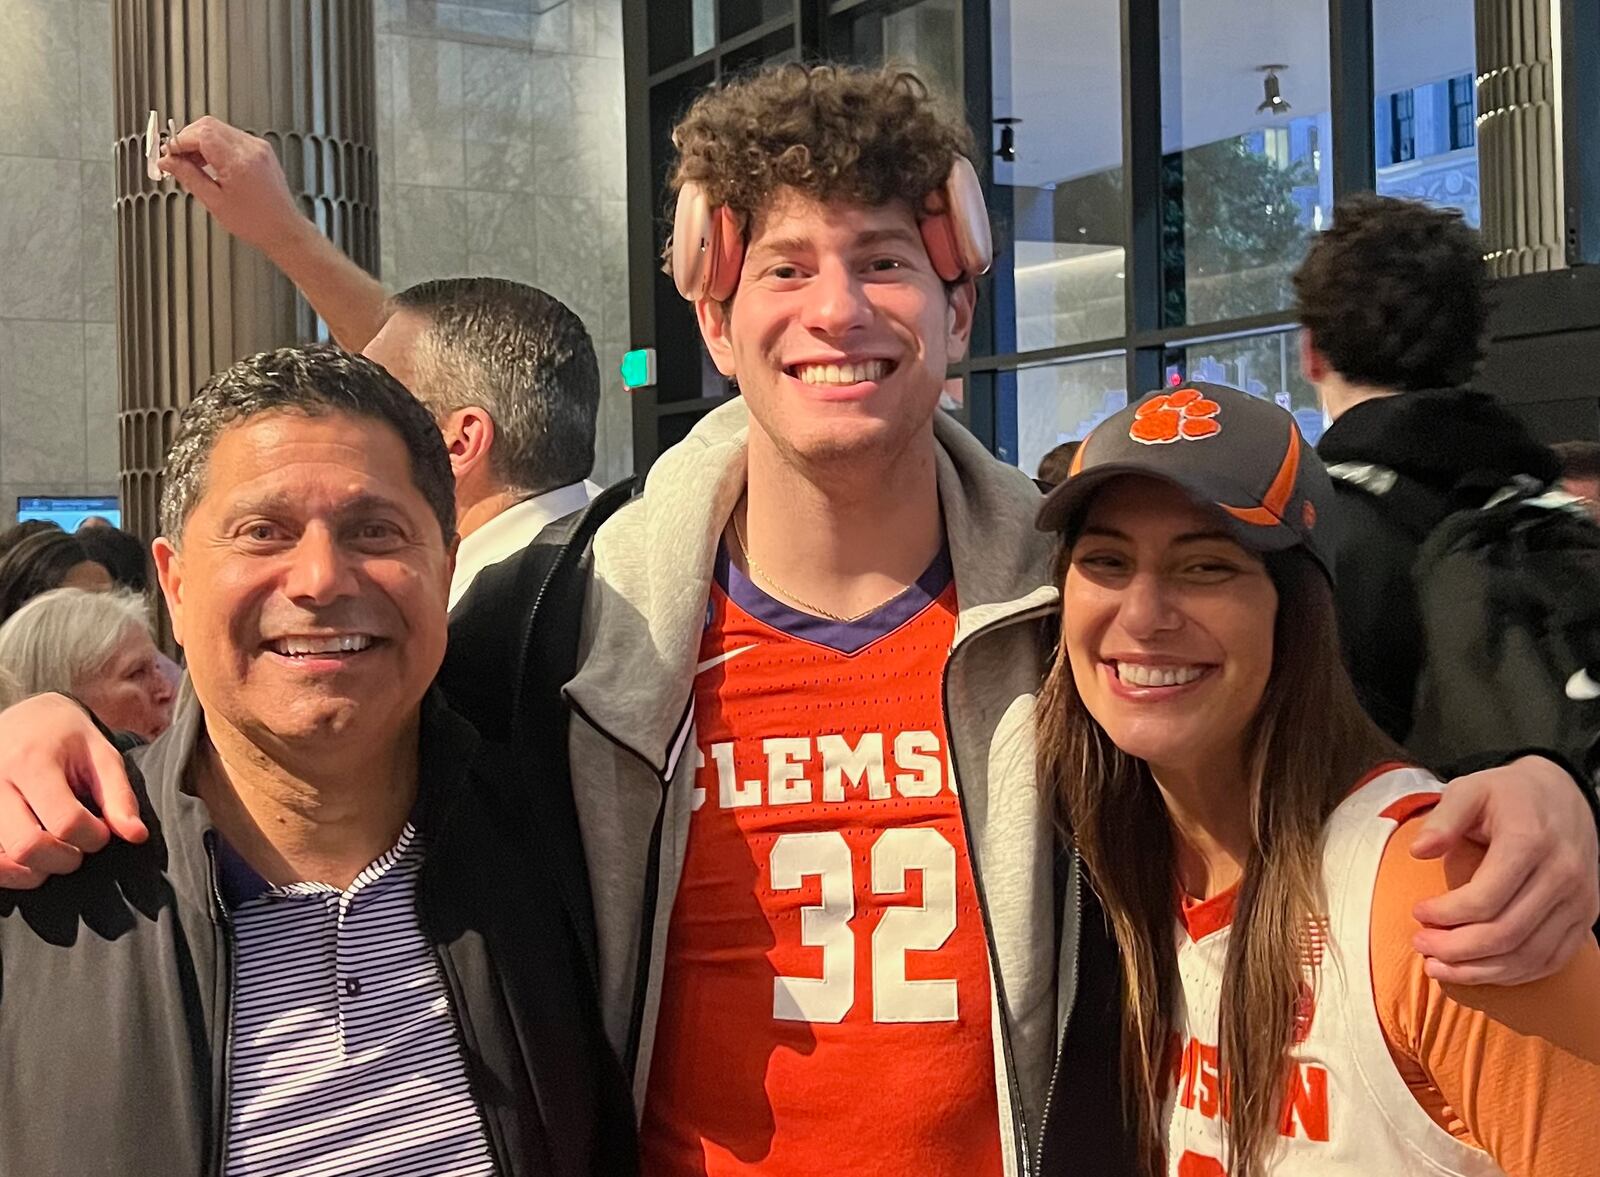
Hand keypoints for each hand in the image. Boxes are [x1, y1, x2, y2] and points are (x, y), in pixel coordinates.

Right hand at [0, 694, 141, 888]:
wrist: (24, 718)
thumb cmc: (67, 738)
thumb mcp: (101, 755)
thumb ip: (119, 797)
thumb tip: (136, 836)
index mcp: (31, 762)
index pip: (65, 821)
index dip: (94, 837)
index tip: (103, 831)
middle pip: (27, 847)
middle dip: (64, 859)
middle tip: (79, 848)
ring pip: (1, 862)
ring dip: (35, 870)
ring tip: (55, 850)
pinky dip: (10, 872)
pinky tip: (30, 860)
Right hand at [157, 115, 305, 255]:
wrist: (284, 229)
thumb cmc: (257, 222)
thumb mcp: (214, 201)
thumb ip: (188, 176)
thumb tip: (167, 162)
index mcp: (239, 161)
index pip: (200, 134)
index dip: (179, 141)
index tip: (168, 154)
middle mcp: (251, 149)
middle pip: (208, 125)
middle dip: (187, 139)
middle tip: (176, 159)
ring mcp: (258, 147)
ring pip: (218, 129)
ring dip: (200, 141)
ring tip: (191, 164)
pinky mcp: (261, 150)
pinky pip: (231, 137)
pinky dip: (215, 145)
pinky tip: (209, 163)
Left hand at [1411, 756, 1599, 984]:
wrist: (1564, 795)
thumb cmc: (1508, 795)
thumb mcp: (1470, 789)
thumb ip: (1443, 818)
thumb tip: (1418, 851)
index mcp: (1530, 842)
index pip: (1485, 899)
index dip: (1445, 914)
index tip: (1417, 912)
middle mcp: (1562, 875)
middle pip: (1505, 934)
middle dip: (1456, 949)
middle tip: (1421, 945)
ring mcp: (1579, 900)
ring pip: (1528, 955)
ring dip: (1479, 970)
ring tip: (1439, 966)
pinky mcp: (1586, 917)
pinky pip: (1551, 960)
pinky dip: (1513, 973)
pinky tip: (1479, 969)